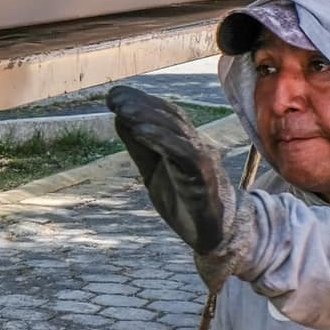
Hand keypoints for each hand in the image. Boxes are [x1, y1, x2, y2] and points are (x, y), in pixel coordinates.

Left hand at [107, 86, 253, 283]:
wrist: (215, 234)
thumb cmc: (185, 200)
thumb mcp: (153, 172)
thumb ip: (140, 148)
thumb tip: (120, 119)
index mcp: (183, 143)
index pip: (164, 115)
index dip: (140, 102)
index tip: (114, 95)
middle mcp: (195, 145)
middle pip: (169, 117)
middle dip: (140, 105)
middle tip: (114, 97)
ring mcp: (202, 159)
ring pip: (176, 131)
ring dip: (148, 118)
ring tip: (123, 110)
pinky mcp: (204, 177)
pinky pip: (184, 154)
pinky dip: (162, 140)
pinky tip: (141, 133)